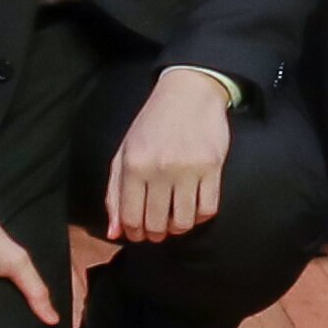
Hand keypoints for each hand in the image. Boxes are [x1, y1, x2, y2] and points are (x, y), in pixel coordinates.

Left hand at [101, 69, 236, 240]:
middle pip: (156, 224)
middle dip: (154, 234)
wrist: (188, 92)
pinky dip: (199, 217)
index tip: (138, 234)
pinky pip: (207, 209)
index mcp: (133, 164)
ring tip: (174, 221)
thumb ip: (115, 193)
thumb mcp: (125, 152)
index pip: (130, 217)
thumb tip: (114, 233)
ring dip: (177, 229)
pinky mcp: (212, 167)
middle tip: (157, 230)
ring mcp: (187, 169)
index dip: (133, 234)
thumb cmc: (152, 125)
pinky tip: (193, 210)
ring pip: (183, 222)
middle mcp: (159, 169)